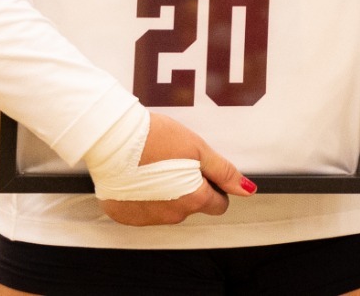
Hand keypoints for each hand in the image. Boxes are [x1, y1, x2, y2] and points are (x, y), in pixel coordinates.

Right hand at [98, 113, 254, 226]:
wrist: (112, 139)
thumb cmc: (154, 140)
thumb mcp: (199, 149)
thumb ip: (224, 172)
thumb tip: (247, 189)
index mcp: (193, 199)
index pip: (218, 205)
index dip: (214, 186)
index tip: (203, 172)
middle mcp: (172, 216)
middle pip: (192, 206)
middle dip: (190, 189)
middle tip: (177, 164)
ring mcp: (146, 218)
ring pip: (168, 210)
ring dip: (166, 194)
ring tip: (155, 167)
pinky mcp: (125, 216)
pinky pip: (142, 210)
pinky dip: (144, 197)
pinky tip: (139, 177)